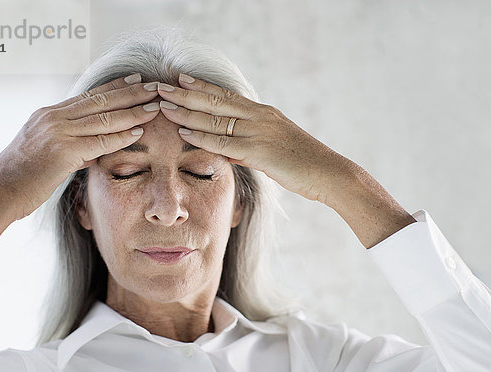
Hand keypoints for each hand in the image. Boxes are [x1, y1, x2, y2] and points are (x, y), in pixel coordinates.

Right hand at [0, 74, 160, 238]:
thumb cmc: (20, 178)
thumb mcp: (45, 152)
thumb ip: (72, 146)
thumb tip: (94, 150)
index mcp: (48, 114)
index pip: (89, 96)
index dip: (115, 86)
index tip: (135, 79)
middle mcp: (53, 117)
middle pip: (100, 100)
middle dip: (130, 92)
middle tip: (154, 86)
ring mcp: (57, 132)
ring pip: (103, 117)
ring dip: (133, 111)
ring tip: (155, 106)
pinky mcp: (61, 151)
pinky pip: (99, 142)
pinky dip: (121, 136)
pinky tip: (139, 131)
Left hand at [156, 75, 342, 204]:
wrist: (329, 173)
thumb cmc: (304, 163)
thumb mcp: (274, 149)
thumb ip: (249, 147)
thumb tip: (229, 152)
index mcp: (263, 113)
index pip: (226, 96)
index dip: (201, 87)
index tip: (180, 79)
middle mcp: (259, 116)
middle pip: (216, 101)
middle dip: (185, 93)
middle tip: (161, 86)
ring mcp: (260, 132)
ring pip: (216, 118)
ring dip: (187, 111)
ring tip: (163, 105)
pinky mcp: (260, 151)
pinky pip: (226, 142)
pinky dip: (203, 136)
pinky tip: (185, 132)